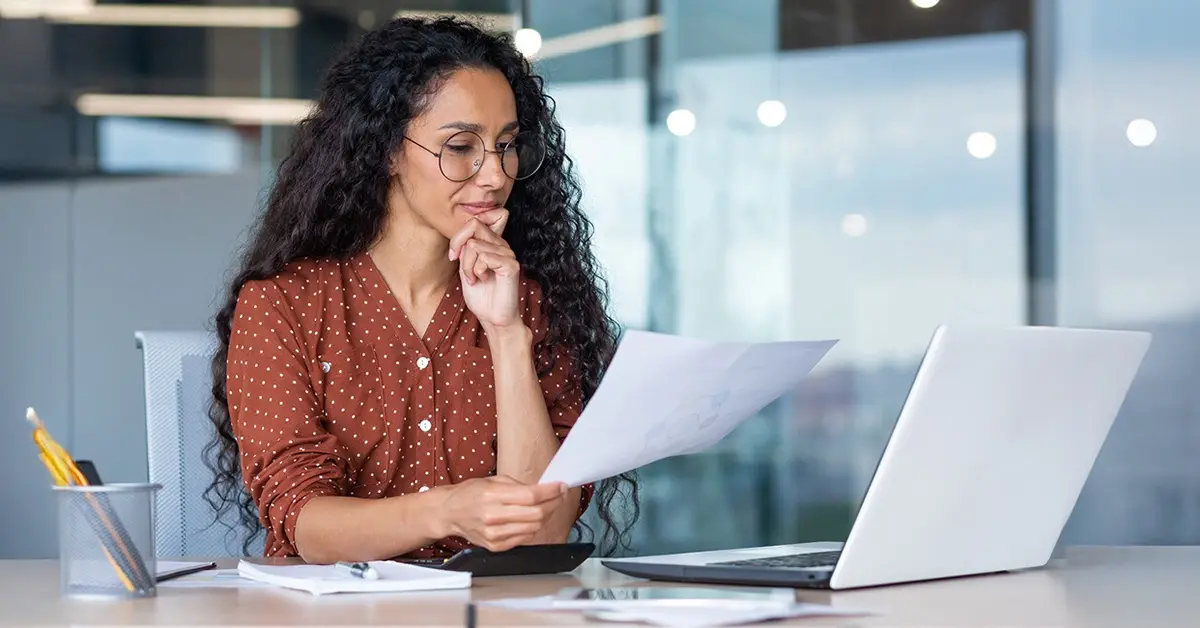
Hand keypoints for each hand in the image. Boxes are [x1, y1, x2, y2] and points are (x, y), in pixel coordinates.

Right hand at [438, 475, 566, 551]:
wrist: (449, 512)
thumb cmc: (470, 494)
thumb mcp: (493, 480)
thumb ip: (519, 486)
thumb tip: (544, 489)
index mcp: (492, 496)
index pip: (532, 496)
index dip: (551, 491)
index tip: (561, 486)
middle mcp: (493, 516)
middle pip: (537, 513)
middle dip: (553, 503)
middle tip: (558, 495)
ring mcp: (494, 534)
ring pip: (534, 527)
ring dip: (545, 516)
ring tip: (545, 506)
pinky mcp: (496, 546)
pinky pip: (525, 538)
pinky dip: (532, 528)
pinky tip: (529, 519)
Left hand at [449, 209, 520, 328]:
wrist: (492, 318)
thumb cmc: (480, 296)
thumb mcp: (465, 268)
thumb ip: (465, 250)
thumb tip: (463, 236)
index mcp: (492, 244)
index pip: (474, 222)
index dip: (458, 236)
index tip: (453, 255)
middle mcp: (502, 245)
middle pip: (473, 227)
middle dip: (459, 247)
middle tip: (462, 269)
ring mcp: (508, 254)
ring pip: (474, 245)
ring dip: (468, 266)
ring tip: (474, 279)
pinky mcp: (511, 265)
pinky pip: (485, 257)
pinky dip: (477, 270)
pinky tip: (483, 280)